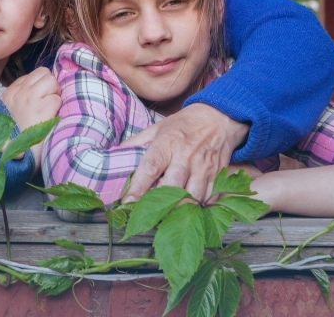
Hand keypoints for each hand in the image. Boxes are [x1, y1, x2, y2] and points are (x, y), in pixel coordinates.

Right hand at [0, 68, 60, 167]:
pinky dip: (58, 108)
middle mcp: (20, 92)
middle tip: (48, 103)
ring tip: (50, 110)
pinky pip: (57, 99)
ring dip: (55, 95)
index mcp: (11, 93)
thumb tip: (39, 88)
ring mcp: (31, 99)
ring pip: (52, 81)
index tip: (42, 98)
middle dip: (51, 86)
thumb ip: (21, 98)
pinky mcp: (42, 110)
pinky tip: (51, 119)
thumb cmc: (15, 137)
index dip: (42, 85)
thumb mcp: (9, 113)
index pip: (33, 74)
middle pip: (44, 73)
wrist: (12, 156)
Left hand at [120, 103, 248, 203]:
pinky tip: (188, 210)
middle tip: (147, 214)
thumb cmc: (184, 125)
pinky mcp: (218, 176)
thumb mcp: (157, 128)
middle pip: (172, 186)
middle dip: (159, 203)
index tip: (127, 202)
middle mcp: (186, 156)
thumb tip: (114, 155)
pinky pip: (209, 199)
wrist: (219, 118)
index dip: (138, 187)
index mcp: (168, 142)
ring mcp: (204, 167)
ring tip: (167, 216)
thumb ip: (136, 143)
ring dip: (179, 209)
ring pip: (192, 197)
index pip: (151, 167)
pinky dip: (198, 208)